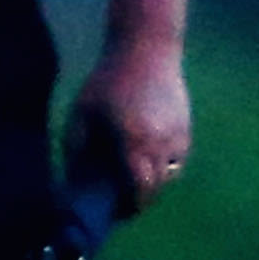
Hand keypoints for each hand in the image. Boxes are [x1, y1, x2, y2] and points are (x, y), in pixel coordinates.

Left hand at [64, 43, 194, 216]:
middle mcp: (160, 144)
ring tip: (135, 176)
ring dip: (154, 182)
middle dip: (141, 198)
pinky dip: (164, 164)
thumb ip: (77, 148)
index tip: (117, 211)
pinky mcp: (186, 127)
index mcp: (133, 142)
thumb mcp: (83, 112)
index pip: (138, 191)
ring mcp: (178, 136)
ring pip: (170, 175)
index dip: (129, 207)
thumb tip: (72, 178)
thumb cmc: (108, 80)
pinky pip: (178, 158)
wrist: (146, 48)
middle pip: (156, 188)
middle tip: (123, 198)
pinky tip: (147, 154)